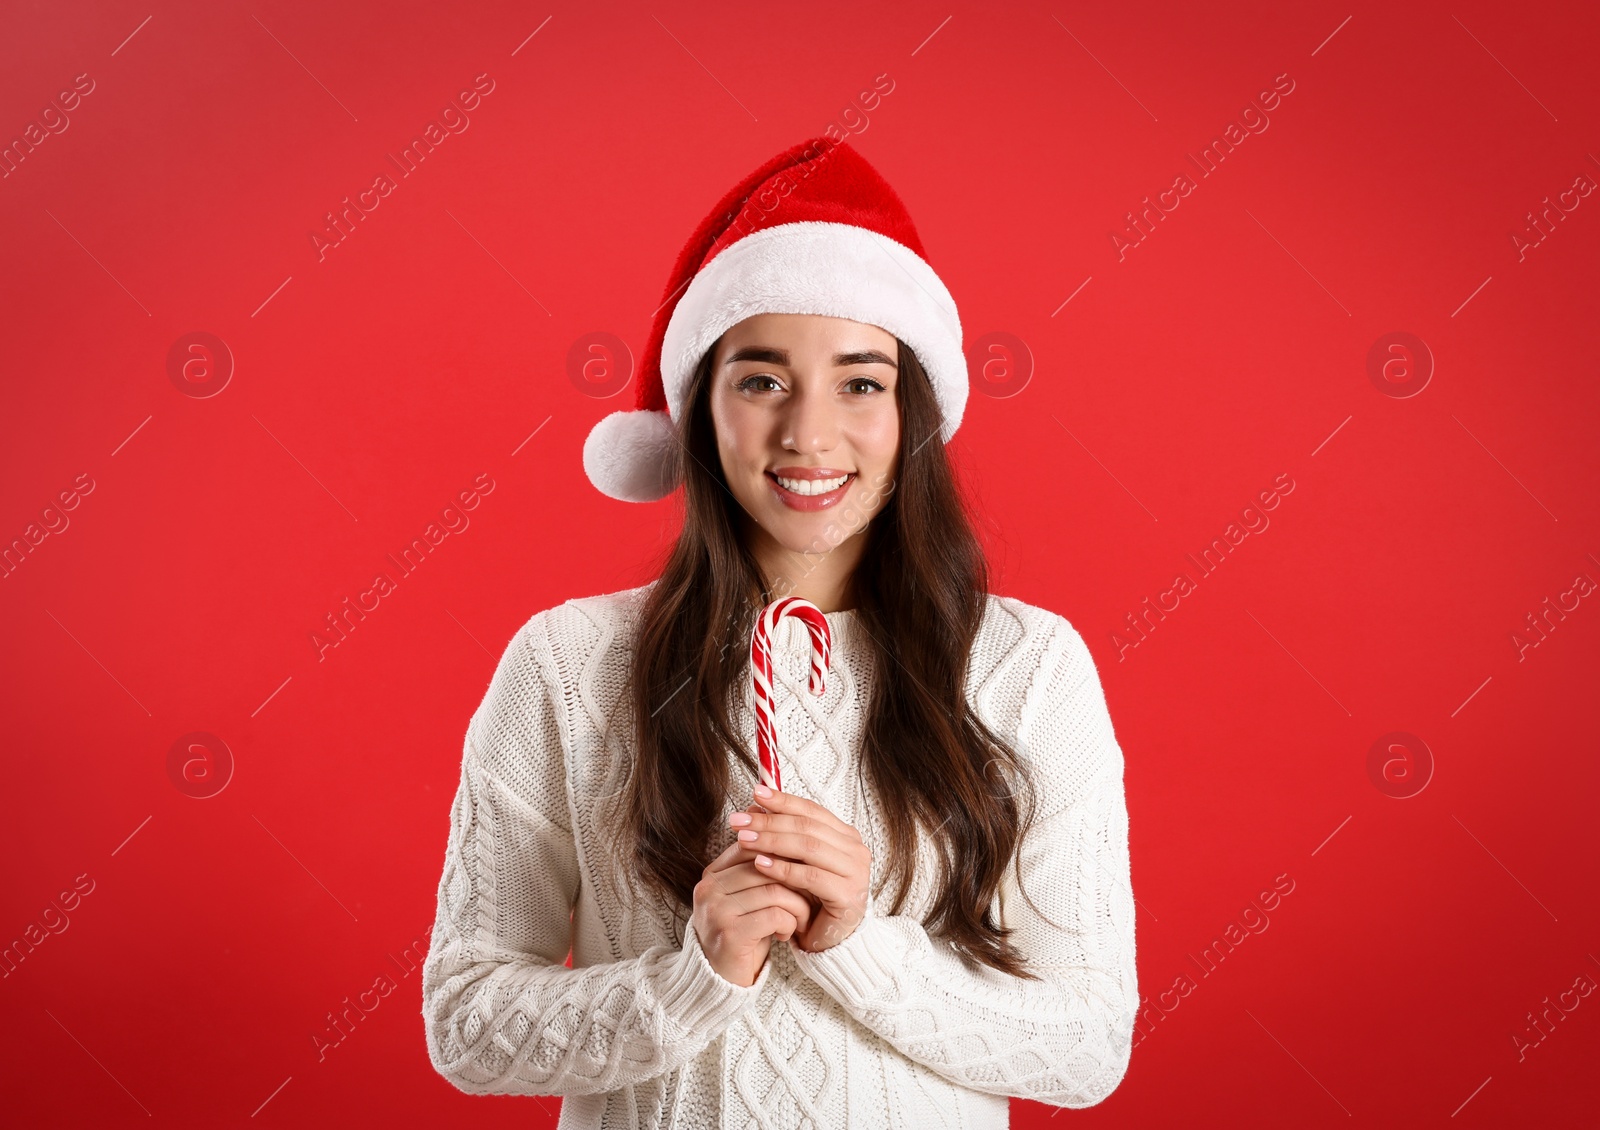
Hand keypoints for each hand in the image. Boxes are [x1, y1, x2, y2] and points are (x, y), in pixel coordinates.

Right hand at [692, 833, 816, 986]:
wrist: (722, 981)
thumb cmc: (743, 934)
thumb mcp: (749, 899)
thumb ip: (761, 872)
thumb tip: (796, 841)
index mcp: (711, 874)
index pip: (751, 846)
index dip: (783, 855)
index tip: (803, 869)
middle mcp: (708, 889)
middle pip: (765, 866)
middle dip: (795, 881)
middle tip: (810, 897)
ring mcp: (716, 911)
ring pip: (774, 890)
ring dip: (797, 906)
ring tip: (800, 920)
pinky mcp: (730, 934)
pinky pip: (774, 915)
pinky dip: (789, 923)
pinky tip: (786, 934)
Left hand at [729, 786, 871, 953]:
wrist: (828, 942)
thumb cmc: (811, 899)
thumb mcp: (796, 862)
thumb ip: (783, 834)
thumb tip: (753, 805)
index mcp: (846, 836)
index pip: (811, 810)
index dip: (782, 800)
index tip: (755, 793)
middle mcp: (856, 850)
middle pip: (807, 826)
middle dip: (769, 821)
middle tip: (739, 820)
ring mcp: (855, 872)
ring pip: (808, 847)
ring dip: (772, 841)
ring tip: (744, 839)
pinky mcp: (847, 895)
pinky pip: (810, 876)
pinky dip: (783, 868)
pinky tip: (760, 864)